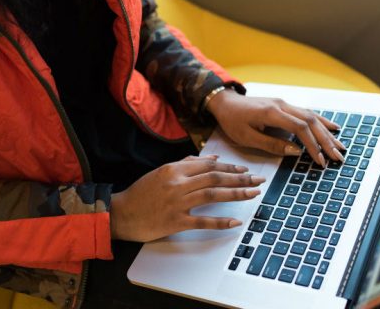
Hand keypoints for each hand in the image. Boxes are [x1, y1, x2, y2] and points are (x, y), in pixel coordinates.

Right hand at [110, 155, 265, 241]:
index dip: (230, 168)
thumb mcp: (162, 172)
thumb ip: (187, 163)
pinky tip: (235, 221)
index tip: (245, 171)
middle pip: (214, 178)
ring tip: (253, 194)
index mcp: (174, 169)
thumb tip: (212, 158)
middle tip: (258, 180)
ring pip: (212, 195)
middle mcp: (177, 183)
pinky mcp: (175, 222)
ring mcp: (176, 203)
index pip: (208, 166)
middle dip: (239, 179)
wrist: (122, 213)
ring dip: (235, 194)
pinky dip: (220, 221)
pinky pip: (202, 221)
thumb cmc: (141, 193)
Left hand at [207, 89, 345, 166]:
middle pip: (311, 121)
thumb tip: (296, 151)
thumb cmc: (232, 121)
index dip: (312, 145)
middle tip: (338, 157)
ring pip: (312, 117)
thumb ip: (271, 144)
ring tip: (340, 147)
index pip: (300, 128)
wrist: (226, 103)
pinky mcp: (285, 105)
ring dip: (327, 133)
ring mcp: (285, 103)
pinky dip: (322, 121)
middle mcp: (282, 105)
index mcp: (271, 113)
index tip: (320, 160)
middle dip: (326, 141)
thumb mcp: (246, 137)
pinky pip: (307, 112)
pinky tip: (334, 128)